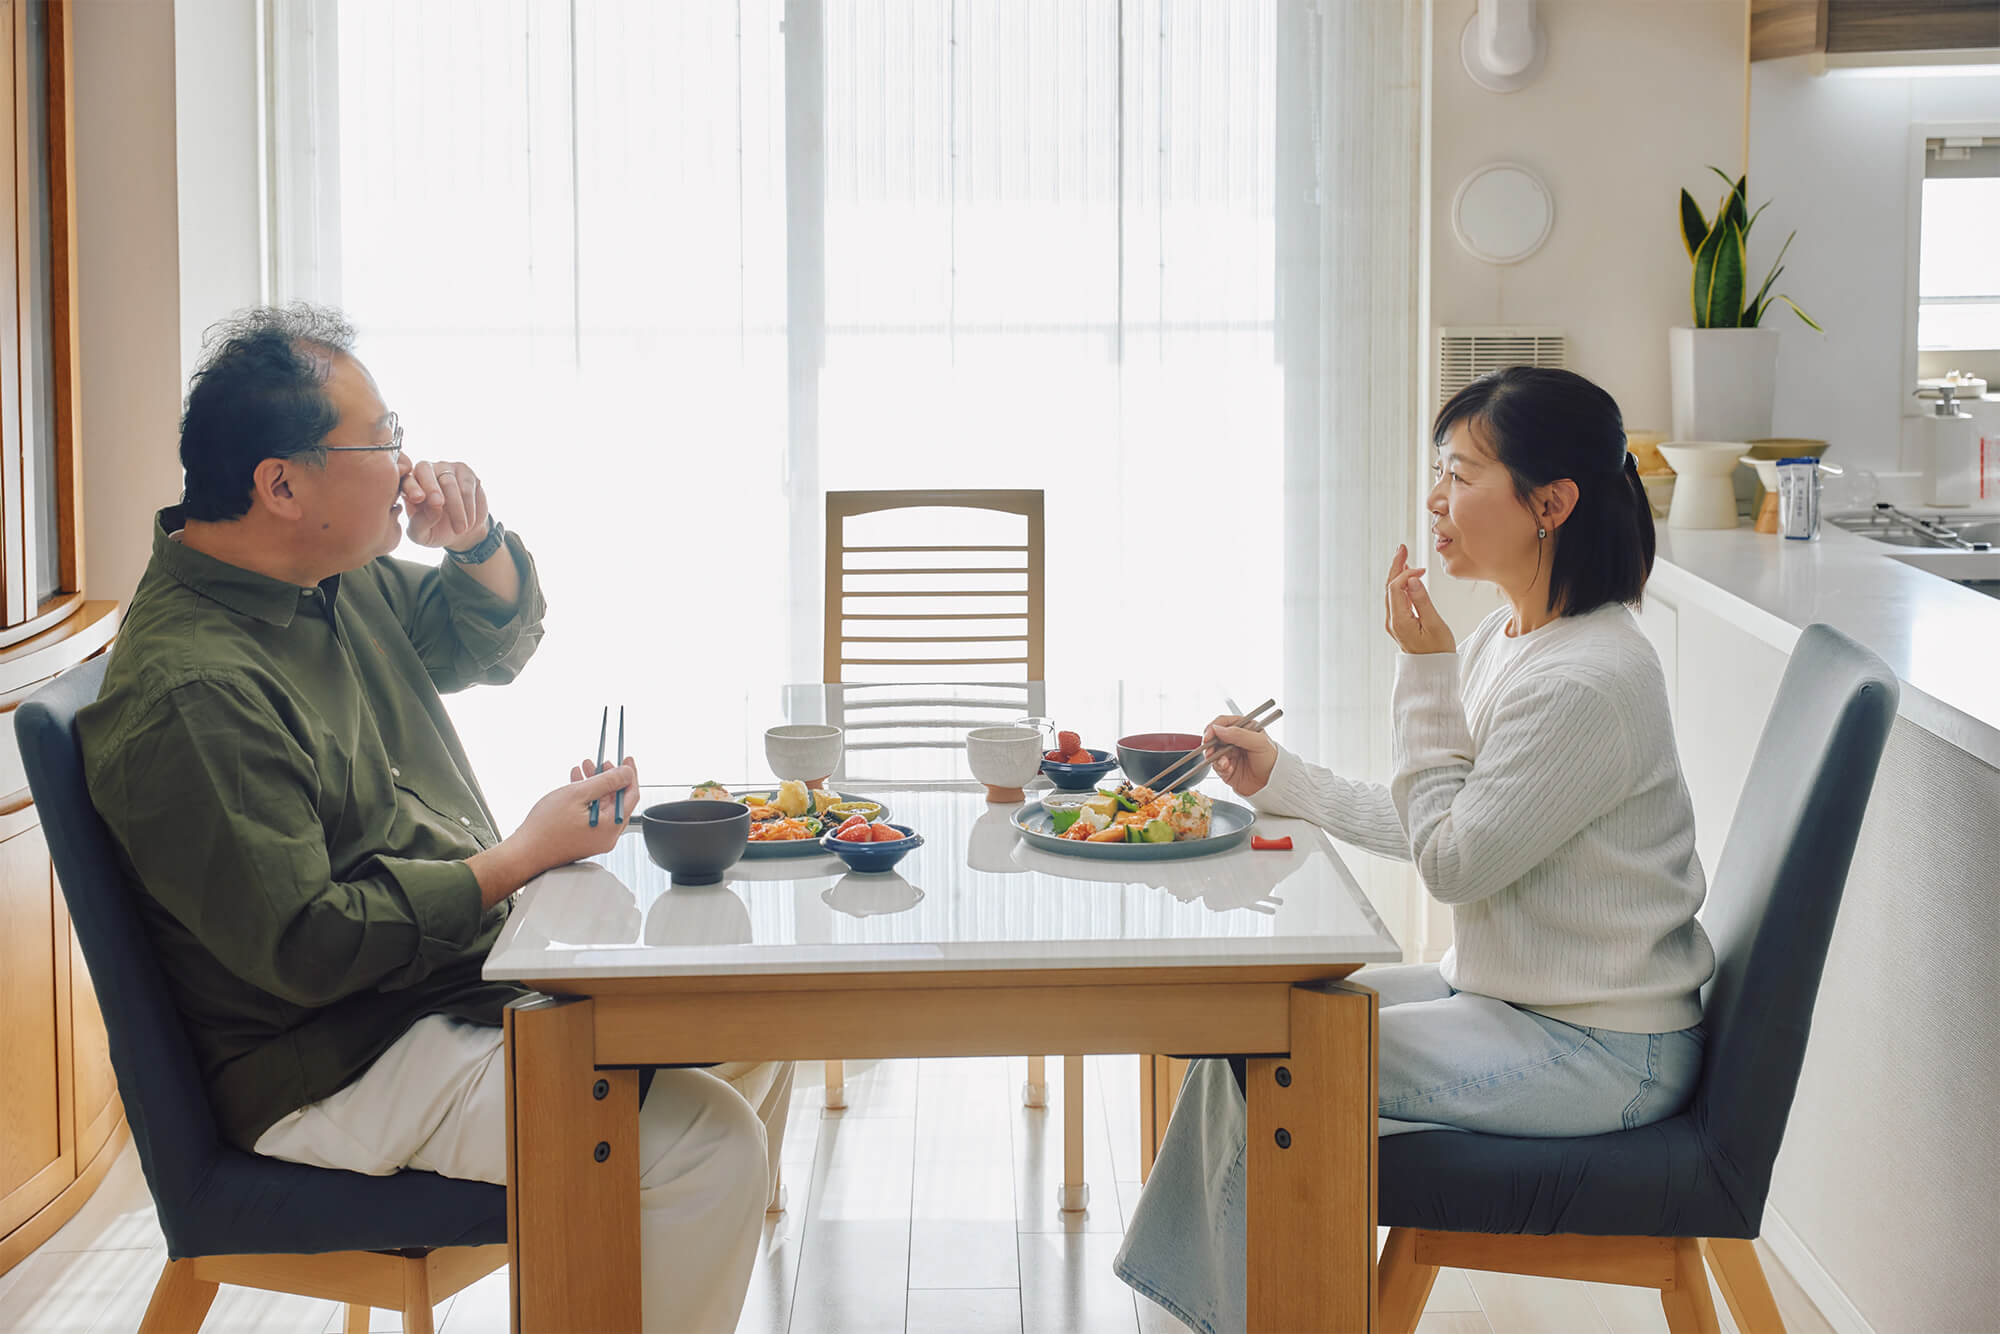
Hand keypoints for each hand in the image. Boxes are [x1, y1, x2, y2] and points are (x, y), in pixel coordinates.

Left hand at [401, 459, 490, 550]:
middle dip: (432, 489)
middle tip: (438, 504)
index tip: (417, 499)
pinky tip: (470, 521)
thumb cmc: (434, 531)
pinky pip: (469, 486)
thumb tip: (434, 508)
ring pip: (451, 482)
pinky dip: (470, 506)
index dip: (412, 487)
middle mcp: (425, 471)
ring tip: (460, 529)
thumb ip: (420, 523)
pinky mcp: (466, 473)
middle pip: (426, 471)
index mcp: (408, 485)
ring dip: (457, 507)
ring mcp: (447, 469)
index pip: (406, 479)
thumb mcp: (421, 535)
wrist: (461, 532)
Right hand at [471, 758, 641, 908]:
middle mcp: (607, 835)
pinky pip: (593, 813)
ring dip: (596, 785)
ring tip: (585, 767)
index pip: (631, 796)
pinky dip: (587, 797)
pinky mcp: (585, 839)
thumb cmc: (546, 828)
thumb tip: (627, 773)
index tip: (627, 759)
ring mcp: (596, 838)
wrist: (524, 852)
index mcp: (610, 826)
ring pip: (603, 805)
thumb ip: (606, 782)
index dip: (630, 775)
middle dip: (609, 778)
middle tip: (603, 762)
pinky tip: (576, 782)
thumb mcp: (578, 795)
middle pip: (617, 800)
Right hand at [1203, 714, 1277, 797]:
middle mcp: (1235, 740)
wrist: (1273, 784)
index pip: (1224, 722)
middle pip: (1214, 736)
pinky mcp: (1226, 767)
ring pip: (1212, 750)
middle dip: (1210, 742)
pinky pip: (1215, 764)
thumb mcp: (1259, 743)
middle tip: (1210, 749)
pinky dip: (1219, 766)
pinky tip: (1227, 768)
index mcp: (1244, 728)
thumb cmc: (1272, 761)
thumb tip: (1218, 729)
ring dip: (1214, 756)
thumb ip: (1238, 734)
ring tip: (1223, 762)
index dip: (1214, 727)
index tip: (1210, 734)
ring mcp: (1229, 753)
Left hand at [1384, 545, 1454, 654]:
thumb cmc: (1439, 651)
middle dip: (1396, 566)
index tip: (1422, 569)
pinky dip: (1400, 585)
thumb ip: (1423, 601)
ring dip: (1397, 574)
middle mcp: (1392, 621)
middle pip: (1389, 587)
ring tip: (1404, 557)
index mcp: (1399, 620)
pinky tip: (1407, 577)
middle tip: (1402, 548)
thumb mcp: (1435, 625)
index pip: (1395, 588)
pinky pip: (1396, 600)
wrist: (1434, 672)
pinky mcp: (1400, 624)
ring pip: (1392, 593)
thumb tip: (1412, 579)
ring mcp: (1394, 623)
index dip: (1406, 574)